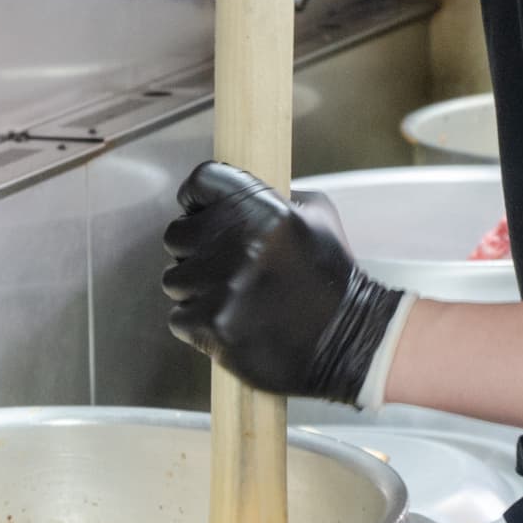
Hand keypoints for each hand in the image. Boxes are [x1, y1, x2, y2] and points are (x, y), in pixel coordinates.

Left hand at [163, 161, 406, 405]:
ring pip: (174, 278)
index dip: (199, 199)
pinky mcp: (213, 326)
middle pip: (177, 233)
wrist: (348, 341)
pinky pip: (179, 318)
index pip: (202, 181)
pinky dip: (197, 324)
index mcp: (264, 210)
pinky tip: (229, 323)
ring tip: (229, 299)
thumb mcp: (319, 217)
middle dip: (194, 250)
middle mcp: (239, 243)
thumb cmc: (332, 280)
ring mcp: (223, 287)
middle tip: (221, 266)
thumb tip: (235, 197)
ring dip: (195, 290)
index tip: (202, 213)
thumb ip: (274, 199)